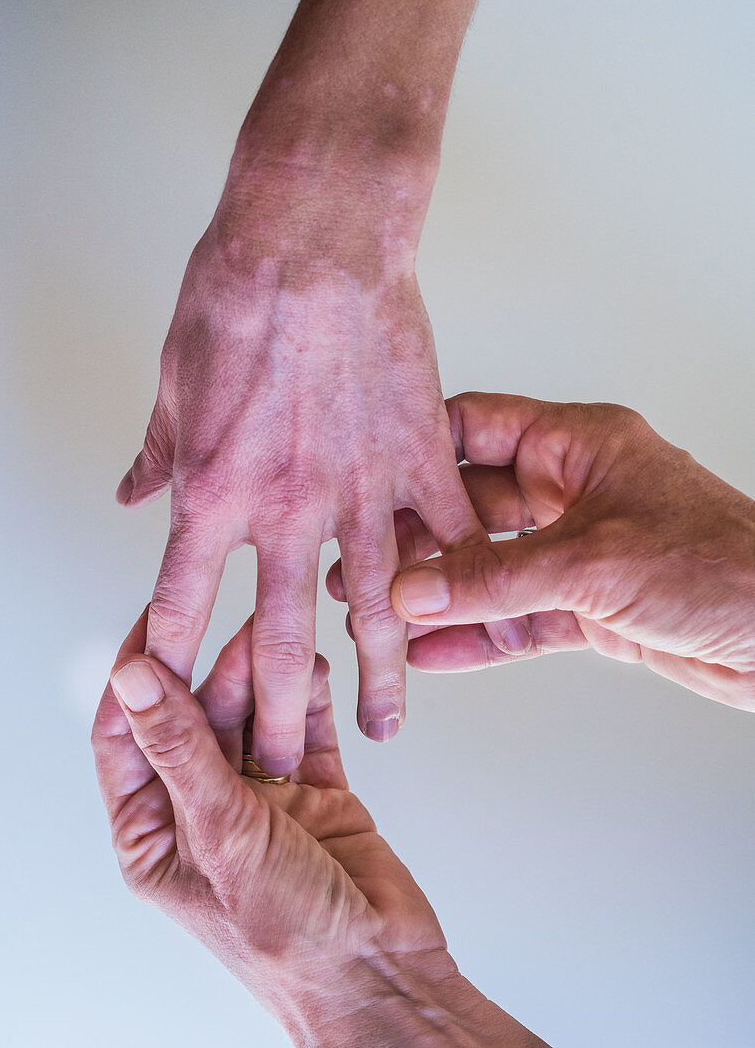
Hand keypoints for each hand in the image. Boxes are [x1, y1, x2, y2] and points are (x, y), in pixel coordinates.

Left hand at [92, 608, 544, 1046]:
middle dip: (219, 672)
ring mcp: (262, 803)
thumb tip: (132, 680)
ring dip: (265, 680)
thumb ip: (182, 751)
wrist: (382, 973)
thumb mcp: (223, 835)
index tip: (157, 620)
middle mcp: (205, 813)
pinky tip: (315, 670)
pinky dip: (311, 700)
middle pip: (199, 720)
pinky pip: (308, 731)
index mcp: (157, 835)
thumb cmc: (287, 938)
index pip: (128, 738)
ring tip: (280, 639)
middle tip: (244, 629)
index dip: (137, 678)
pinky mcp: (316, 794)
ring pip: (253, 720)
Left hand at [116, 165, 518, 773]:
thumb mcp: (173, 379)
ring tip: (384, 728)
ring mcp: (361, 488)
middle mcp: (287, 508)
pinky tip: (471, 618)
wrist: (313, 237)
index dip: (172, 661)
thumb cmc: (237, 295)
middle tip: (276, 766)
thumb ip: (158, 453)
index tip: (170, 707)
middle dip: (273, 713)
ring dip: (378, 677)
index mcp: (215, 491)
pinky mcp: (419, 456)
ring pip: (374, 609)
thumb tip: (135, 495)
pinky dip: (460, 579)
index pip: (182, 602)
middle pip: (276, 638)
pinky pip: (447, 533)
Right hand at [330, 393, 754, 710]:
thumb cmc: (726, 566)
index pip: (478, 429)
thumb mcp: (594, 561)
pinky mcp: (588, 607)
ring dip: (438, 593)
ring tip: (382, 613)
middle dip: (416, 538)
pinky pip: (516, 618)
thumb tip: (418, 587)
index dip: (420, 448)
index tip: (370, 472)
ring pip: (488, 569)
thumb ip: (498, 577)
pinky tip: (434, 651)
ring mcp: (578, 553)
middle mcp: (573, 493)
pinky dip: (477, 636)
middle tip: (362, 564)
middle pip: (471, 506)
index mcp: (578, 447)